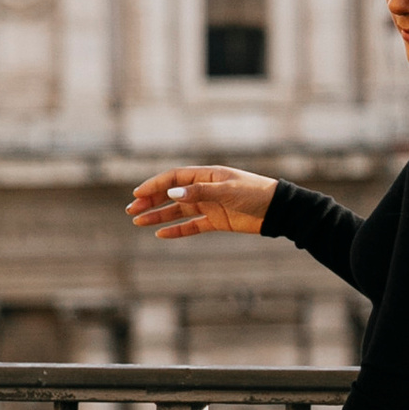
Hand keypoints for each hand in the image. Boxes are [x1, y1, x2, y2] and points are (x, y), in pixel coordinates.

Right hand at [127, 164, 276, 238]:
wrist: (277, 210)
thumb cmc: (255, 194)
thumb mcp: (227, 191)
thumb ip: (200, 192)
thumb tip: (172, 194)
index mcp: (206, 175)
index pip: (174, 178)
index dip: (154, 185)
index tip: (137, 195)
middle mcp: (205, 189)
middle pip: (171, 194)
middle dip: (150, 201)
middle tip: (131, 211)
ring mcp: (209, 205)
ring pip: (178, 211)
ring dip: (158, 215)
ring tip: (138, 222)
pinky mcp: (216, 221)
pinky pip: (191, 226)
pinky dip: (176, 230)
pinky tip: (160, 234)